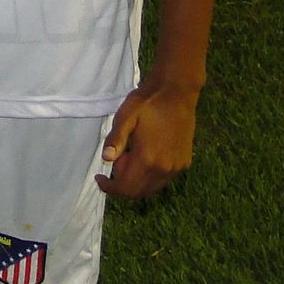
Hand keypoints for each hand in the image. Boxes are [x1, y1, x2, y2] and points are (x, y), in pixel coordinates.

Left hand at [97, 79, 201, 198]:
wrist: (177, 91)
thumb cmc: (148, 101)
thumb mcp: (125, 116)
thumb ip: (115, 140)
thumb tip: (105, 159)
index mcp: (148, 158)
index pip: (126, 187)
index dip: (110, 187)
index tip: (99, 178)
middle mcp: (165, 168)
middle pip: (138, 192)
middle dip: (122, 183)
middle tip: (117, 160)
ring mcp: (177, 167)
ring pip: (152, 188)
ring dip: (137, 180)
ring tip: (130, 154)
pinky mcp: (185, 162)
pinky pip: (163, 179)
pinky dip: (150, 175)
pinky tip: (146, 154)